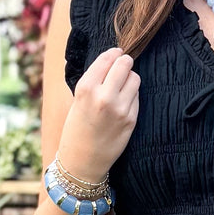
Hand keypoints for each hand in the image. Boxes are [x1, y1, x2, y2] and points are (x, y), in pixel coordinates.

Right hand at [59, 47, 139, 180]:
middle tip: (123, 65)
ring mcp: (120, 108)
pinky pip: (137, 97)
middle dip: (124, 63)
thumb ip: (94, 80)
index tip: (117, 53)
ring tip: (121, 87)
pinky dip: (132, 96)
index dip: (114, 53)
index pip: (108, 58)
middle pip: (125, 64)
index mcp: (86, 88)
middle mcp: (104, 96)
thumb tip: (114, 60)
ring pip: (135, 79)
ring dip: (130, 79)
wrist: (82, 161)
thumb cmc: (76, 128)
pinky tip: (122, 103)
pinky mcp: (131, 119)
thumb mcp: (77, 100)